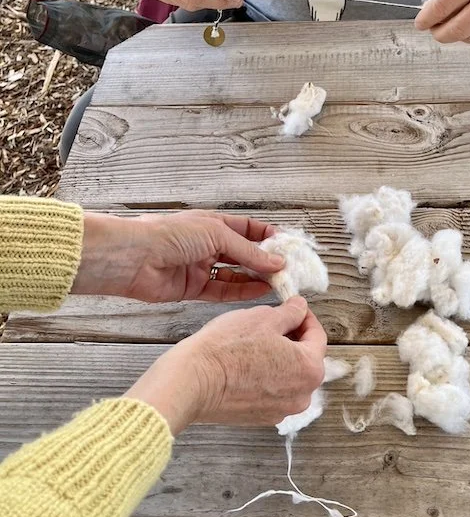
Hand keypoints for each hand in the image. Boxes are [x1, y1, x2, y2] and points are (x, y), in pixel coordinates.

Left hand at [72, 210, 284, 302]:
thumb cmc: (170, 235)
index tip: (288, 246)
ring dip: (256, 278)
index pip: (247, 229)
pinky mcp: (193, 288)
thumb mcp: (216, 235)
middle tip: (287, 269)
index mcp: (212, 224)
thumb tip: (276, 261)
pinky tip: (259, 292)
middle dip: (264, 261)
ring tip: (278, 282)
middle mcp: (207, 245)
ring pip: (235, 274)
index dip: (267, 237)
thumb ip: (248, 251)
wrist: (134, 258)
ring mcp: (200, 267)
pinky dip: (241, 292)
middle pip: (243, 253)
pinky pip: (222, 291)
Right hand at [124, 298, 326, 433]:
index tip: (292, 308)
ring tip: (255, 344)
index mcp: (310, 368)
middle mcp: (303, 395)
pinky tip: (246, 365)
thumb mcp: (263, 317)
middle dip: (293, 339)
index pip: (318, 336)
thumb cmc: (227, 348)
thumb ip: (291, 313)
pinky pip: (273, 392)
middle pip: (306, 359)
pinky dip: (266, 377)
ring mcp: (282, 410)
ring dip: (280, 359)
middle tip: (271, 323)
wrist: (192, 382)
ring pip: (289, 376)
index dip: (305, 317)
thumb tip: (300, 308)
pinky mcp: (261, 418)